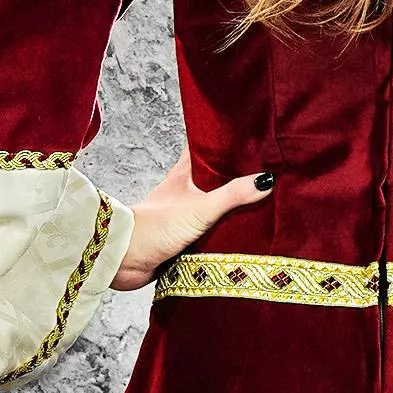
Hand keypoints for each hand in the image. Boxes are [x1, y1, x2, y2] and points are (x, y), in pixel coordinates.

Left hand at [112, 151, 272, 289]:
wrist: (126, 258)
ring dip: (230, 201)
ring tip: (259, 198)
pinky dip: (224, 226)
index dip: (223, 139)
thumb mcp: (201, 208)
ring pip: (212, 201)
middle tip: (263, 167)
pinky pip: (210, 226)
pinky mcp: (183, 235)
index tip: (247, 134)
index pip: (205, 147)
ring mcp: (183, 212)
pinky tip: (241, 230)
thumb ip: (233, 195)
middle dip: (234, 172)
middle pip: (213, 174)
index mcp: (184, 173)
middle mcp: (183, 189)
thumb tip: (266, 181)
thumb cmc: (156, 227)